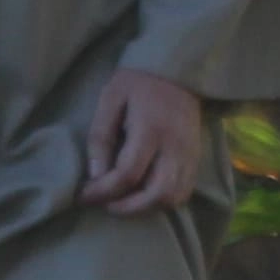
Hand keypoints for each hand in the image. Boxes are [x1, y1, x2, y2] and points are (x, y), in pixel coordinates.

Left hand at [79, 70, 207, 214]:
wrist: (178, 71)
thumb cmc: (137, 83)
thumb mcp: (110, 99)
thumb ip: (101, 136)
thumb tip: (95, 175)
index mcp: (151, 128)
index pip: (128, 173)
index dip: (103, 191)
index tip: (83, 195)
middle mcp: (175, 146)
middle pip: (157, 194)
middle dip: (127, 208)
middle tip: (104, 204)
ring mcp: (189, 155)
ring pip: (173, 198)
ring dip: (145, 208)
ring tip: (122, 201)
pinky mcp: (196, 159)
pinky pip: (183, 193)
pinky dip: (161, 202)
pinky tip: (142, 195)